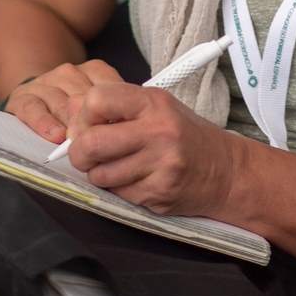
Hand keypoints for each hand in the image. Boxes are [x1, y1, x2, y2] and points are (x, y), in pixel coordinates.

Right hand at [2, 60, 124, 141]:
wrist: (32, 99)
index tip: (121, 131)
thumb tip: (126, 131)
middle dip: (92, 124)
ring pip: (62, 105)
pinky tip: (55, 137)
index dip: (113, 113)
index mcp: (92, 71)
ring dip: (71, 126)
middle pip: (84, 99)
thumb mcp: (95, 106)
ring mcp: (44, 83)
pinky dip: (45, 123)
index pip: (107, 88)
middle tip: (100, 145)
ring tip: (78, 145)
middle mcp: (68, 73)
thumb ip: (111, 113)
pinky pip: (34, 109)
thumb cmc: (72, 111)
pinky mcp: (22, 97)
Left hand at [64, 82, 240, 217]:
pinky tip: (137, 180)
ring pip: (99, 175)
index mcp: (154, 103)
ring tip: (118, 167)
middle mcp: (158, 132)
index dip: (83, 115)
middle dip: (79, 152)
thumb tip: (68, 112)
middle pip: (91, 143)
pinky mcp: (159, 194)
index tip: (88, 124)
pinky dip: (119, 190)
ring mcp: (160, 166)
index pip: (97, 100)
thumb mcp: (156, 108)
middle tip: (87, 153)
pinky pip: (118, 195)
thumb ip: (115, 107)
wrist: (226, 170)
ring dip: (99, 174)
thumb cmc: (185, 135)